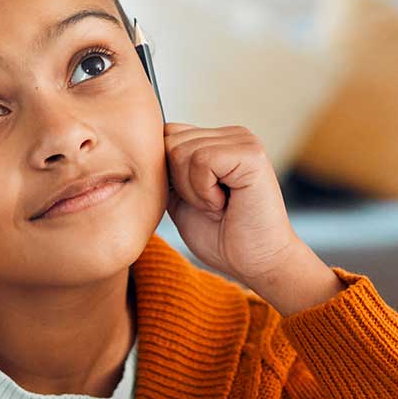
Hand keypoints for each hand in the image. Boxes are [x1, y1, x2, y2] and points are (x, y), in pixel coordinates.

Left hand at [162, 122, 305, 288]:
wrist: (256, 264)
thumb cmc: (221, 238)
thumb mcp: (180, 199)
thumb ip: (166, 171)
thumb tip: (141, 149)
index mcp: (216, 141)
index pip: (167, 134)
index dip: (168, 173)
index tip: (195, 201)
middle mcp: (231, 135)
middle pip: (170, 140)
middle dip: (179, 182)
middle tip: (210, 206)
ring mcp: (243, 140)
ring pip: (181, 151)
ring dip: (193, 190)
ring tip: (219, 205)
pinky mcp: (251, 153)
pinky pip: (202, 160)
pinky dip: (204, 191)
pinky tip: (225, 203)